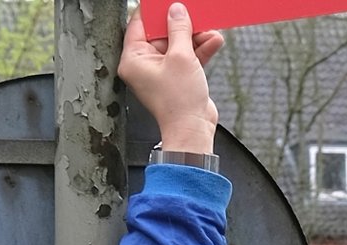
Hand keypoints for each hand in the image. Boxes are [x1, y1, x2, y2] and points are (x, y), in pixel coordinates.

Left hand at [119, 2, 225, 154]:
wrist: (193, 130)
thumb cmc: (179, 103)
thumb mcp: (181, 57)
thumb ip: (179, 29)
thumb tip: (176, 11)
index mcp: (134, 59)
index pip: (139, 24)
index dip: (154, 11)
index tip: (165, 3)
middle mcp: (144, 65)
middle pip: (161, 34)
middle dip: (181, 24)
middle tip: (193, 13)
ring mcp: (162, 72)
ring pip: (177, 45)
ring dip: (195, 37)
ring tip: (210, 30)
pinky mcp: (177, 78)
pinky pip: (187, 57)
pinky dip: (200, 50)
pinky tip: (213, 41)